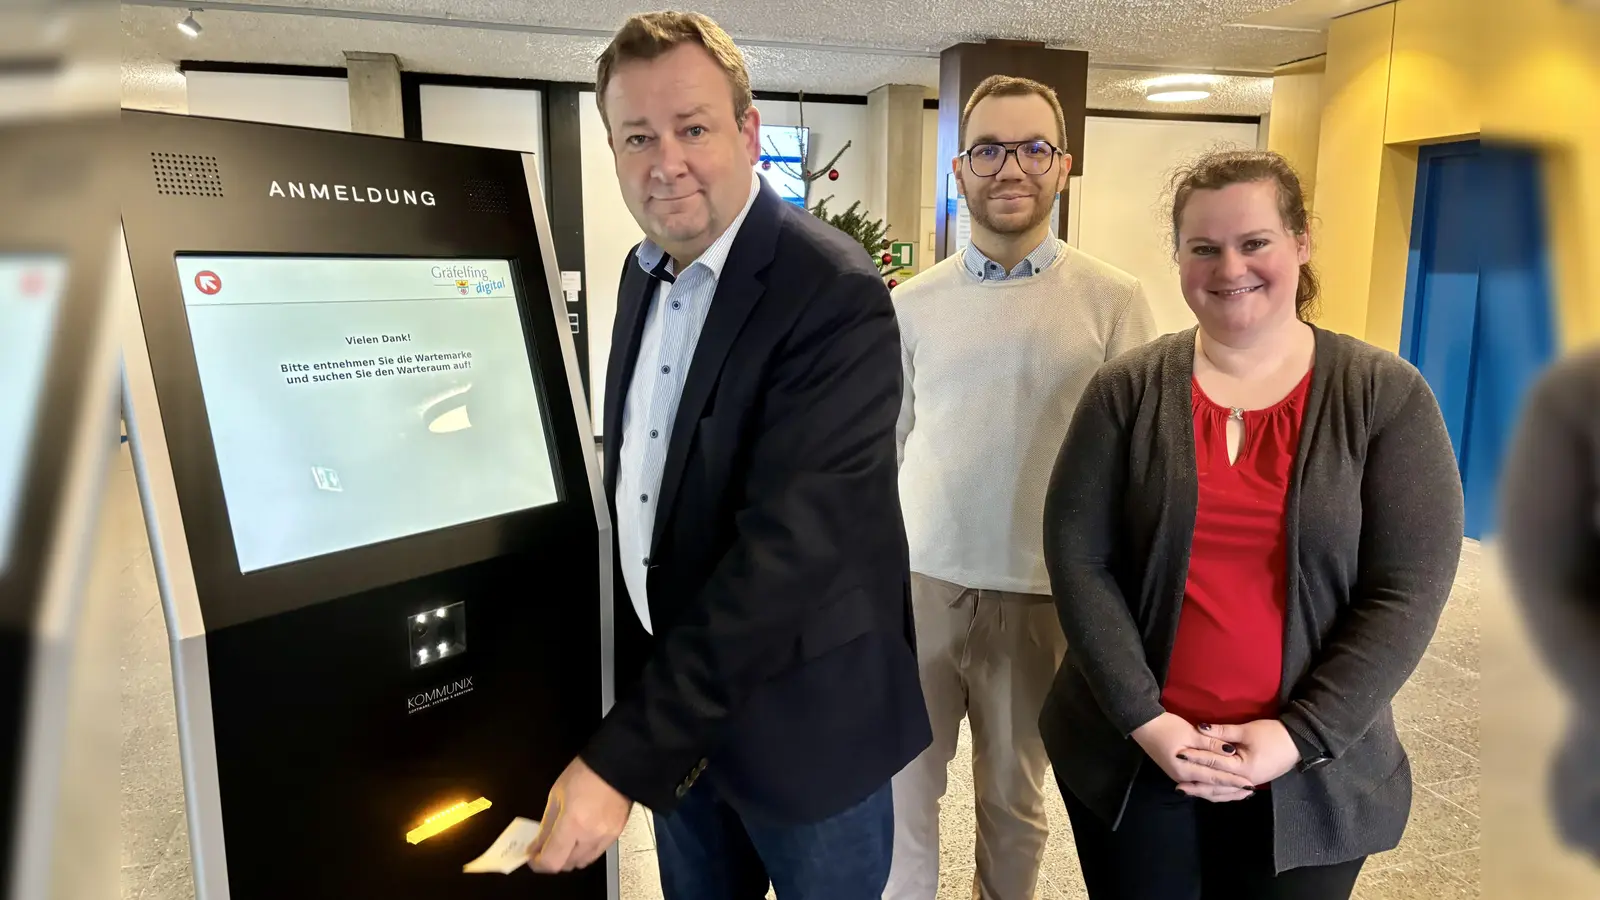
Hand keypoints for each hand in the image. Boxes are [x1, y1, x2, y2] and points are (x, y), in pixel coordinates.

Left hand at [526, 757, 632, 872]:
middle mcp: (591, 835)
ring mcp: (606, 837)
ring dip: (570, 857)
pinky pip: (596, 853)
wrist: (616, 764)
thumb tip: (536, 845)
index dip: (538, 863)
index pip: (552, 860)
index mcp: (573, 823)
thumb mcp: (556, 795)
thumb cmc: (585, 774)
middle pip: (567, 865)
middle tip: (545, 847)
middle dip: (553, 859)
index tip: (532, 856)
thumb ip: (546, 825)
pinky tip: (581, 836)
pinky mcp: (616, 835)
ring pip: (583, 862)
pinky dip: (585, 850)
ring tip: (565, 842)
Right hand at [1130, 712, 1256, 799]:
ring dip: (1223, 790)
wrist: (1142, 724)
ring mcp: (1179, 776)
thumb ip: (1211, 744)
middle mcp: (1182, 777)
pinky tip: (1221, 785)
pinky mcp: (1178, 771)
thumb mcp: (1190, 733)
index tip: (1251, 784)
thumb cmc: (1165, 727)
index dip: (1234, 781)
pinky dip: (1213, 785)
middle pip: (1211, 788)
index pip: (1215, 778)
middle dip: (1231, 789)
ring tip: (1240, 791)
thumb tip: (1231, 752)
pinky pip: (1199, 783)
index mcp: (1185, 769)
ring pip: (1205, 788)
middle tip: (1251, 790)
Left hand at [1177, 719, 1301, 795]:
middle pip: (1217, 786)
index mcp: (1244, 769)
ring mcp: (1250, 783)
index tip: (1179, 756)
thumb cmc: (1273, 734)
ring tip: (1189, 791)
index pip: (1214, 764)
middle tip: (1178, 785)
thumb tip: (1200, 729)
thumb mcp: (1247, 730)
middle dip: (1197, 785)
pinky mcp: (1253, 780)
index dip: (1196, 759)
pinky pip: (1232, 791)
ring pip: (1224, 792)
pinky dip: (1220, 793)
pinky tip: (1209, 792)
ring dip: (1206, 792)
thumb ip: (1222, 732)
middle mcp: (1246, 781)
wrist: (1298, 742)